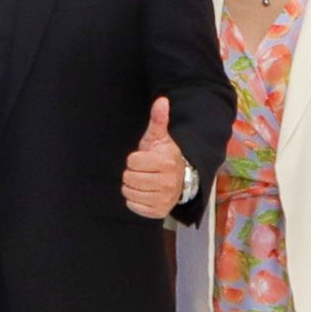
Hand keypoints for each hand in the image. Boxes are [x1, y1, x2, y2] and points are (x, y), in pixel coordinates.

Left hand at [121, 98, 187, 217]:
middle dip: (132, 173)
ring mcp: (163, 198)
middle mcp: (167, 182)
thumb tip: (161, 100)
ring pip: (129, 192)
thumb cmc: (165, 155)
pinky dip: (135, 200)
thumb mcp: (160, 137)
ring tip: (144, 181)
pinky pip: (133, 206)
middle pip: (129, 178)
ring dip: (132, 186)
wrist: (181, 178)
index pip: (131, 161)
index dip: (134, 159)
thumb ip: (158, 119)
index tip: (145, 158)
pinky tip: (145, 192)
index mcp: (165, 162)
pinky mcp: (158, 211)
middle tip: (144, 170)